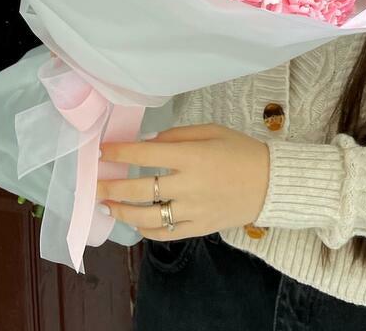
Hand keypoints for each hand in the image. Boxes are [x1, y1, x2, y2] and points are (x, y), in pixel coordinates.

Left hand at [98, 124, 269, 240]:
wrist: (271, 182)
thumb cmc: (240, 150)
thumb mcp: (211, 131)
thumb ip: (177, 136)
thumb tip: (148, 144)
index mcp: (191, 156)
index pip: (145, 155)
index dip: (119, 153)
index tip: (102, 151)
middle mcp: (188, 185)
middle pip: (140, 189)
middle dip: (111, 187)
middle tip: (94, 184)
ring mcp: (193, 210)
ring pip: (147, 217)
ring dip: (122, 212)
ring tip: (106, 206)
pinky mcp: (199, 228)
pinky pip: (166, 233)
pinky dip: (146, 230)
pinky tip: (135, 223)